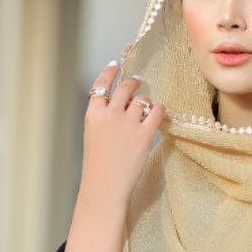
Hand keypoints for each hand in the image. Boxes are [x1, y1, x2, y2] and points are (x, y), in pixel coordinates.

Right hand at [81, 63, 164, 208]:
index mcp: (93, 114)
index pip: (101, 85)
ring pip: (142, 99)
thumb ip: (104, 118)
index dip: (109, 72)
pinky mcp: (143, 135)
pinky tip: (158, 112)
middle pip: (125, 87)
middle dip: (133, 82)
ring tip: (147, 107)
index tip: (116, 65)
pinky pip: (156, 112)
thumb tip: (124, 103)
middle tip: (137, 82)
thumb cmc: (98, 165)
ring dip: (146, 101)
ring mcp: (127, 124)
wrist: (105, 186)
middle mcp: (110, 114)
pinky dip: (159, 109)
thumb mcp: (93, 136)